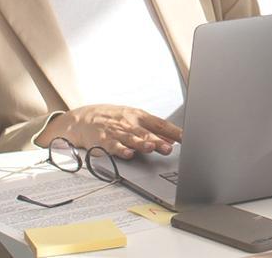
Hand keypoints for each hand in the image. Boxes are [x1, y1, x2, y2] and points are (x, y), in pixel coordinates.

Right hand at [38, 104, 181, 159]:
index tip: (187, 138)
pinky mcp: (103, 140)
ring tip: (151, 147)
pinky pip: (113, 146)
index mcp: (140, 116)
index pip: (161, 124)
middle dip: (159, 141)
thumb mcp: (134, 120)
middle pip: (147, 133)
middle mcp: (129, 123)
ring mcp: (116, 131)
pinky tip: (127, 154)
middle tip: (169, 148)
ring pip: (131, 139)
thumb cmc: (113, 119)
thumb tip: (173, 139)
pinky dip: (120, 150)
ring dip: (142, 143)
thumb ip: (153, 131)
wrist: (84, 118)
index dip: (174, 131)